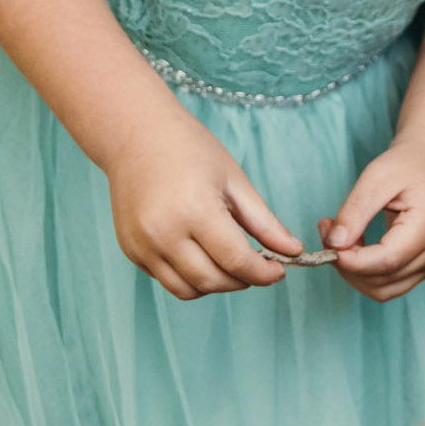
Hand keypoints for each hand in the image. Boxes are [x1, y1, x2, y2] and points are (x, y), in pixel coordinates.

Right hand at [102, 114, 303, 298]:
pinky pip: (167, 280)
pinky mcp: (130, 250)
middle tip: (257, 265)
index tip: (279, 270)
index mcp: (195, 209)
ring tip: (228, 260)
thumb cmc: (189, 149)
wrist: (136, 135)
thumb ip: (264, 222)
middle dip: (242, 281)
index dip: (264, 273)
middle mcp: (163, 232)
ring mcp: (142, 244)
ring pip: (188, 290)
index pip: (236, 261)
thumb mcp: (234, 179)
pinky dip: (190, 276)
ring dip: (216, 284)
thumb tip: (294, 251)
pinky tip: (200, 252)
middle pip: (213, 280)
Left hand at [319, 139, 424, 302]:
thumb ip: (356, 211)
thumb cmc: (409, 163)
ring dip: (354, 272)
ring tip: (339, 238)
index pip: (387, 261)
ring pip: (384, 290)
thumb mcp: (378, 176)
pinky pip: (390, 284)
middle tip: (327, 231)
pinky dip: (366, 272)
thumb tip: (334, 243)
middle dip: (348, 265)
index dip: (352, 261)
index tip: (327, 242)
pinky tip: (356, 246)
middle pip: (384, 281)